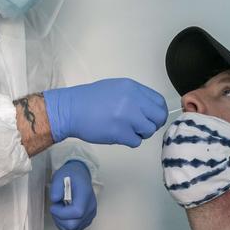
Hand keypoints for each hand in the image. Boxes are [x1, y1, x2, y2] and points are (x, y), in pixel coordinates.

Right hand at [43, 78, 167, 146]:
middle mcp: (133, 100)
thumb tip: (148, 109)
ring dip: (140, 133)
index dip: (158, 112)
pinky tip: (117, 135)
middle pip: (158, 117)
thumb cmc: (90, 99)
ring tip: (125, 130)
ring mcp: (127, 117)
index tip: (151, 118)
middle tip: (141, 127)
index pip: (159, 101)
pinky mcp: (120, 132)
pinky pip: (136, 141)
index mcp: (132, 87)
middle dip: (152, 124)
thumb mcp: (115, 88)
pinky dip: (129, 141)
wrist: (70, 110)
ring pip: (149, 130)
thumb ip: (134, 96)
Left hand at [50, 160, 96, 229]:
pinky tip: (63, 214)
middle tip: (55, 207)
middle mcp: (90, 207)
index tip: (53, 206)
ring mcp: (90, 214)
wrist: (80, 174)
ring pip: (74, 229)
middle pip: (74, 224)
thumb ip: (56, 188)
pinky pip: (75, 228)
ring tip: (59, 209)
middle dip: (60, 218)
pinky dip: (66, 224)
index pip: (77, 212)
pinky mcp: (88, 218)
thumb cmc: (71, 175)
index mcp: (85, 195)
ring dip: (62, 222)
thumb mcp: (60, 176)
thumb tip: (55, 199)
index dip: (62, 213)